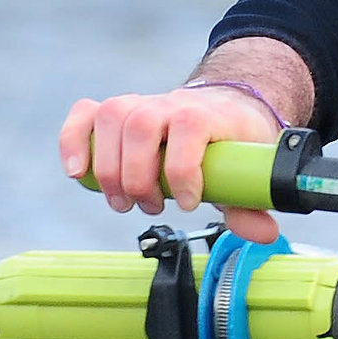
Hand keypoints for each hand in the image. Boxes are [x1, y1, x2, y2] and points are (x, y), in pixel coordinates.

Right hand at [60, 46, 305, 242]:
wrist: (228, 107)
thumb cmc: (235, 143)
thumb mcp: (248, 172)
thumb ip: (251, 203)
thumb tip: (264, 234)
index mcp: (208, 114)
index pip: (189, 128)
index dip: (183, 170)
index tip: (188, 203)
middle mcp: (170, 104)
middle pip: (141, 126)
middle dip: (139, 177)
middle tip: (152, 208)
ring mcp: (140, 104)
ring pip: (111, 119)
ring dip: (109, 169)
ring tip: (124, 202)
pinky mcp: (116, 112)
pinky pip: (84, 115)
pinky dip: (73, 141)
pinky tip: (76, 172)